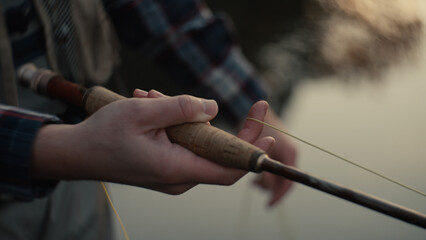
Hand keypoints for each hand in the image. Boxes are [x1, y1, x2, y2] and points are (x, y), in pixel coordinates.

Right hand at [31, 89, 274, 194]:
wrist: (76, 155)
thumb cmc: (103, 135)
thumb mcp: (141, 112)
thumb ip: (180, 108)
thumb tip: (213, 108)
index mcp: (177, 169)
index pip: (229, 168)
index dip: (252, 151)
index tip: (267, 128)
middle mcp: (179, 178)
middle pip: (216, 154)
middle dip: (214, 123)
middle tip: (198, 99)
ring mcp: (172, 175)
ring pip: (196, 145)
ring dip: (184, 119)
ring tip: (150, 99)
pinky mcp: (165, 167)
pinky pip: (182, 146)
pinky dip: (175, 126)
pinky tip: (151, 108)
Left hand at [253, 109, 296, 206]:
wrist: (251, 105)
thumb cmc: (256, 124)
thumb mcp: (256, 147)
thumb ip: (259, 165)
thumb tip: (258, 182)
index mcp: (290, 153)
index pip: (288, 181)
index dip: (278, 195)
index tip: (268, 205)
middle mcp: (289, 154)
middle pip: (281, 181)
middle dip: (268, 187)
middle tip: (254, 185)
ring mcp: (283, 153)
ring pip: (275, 176)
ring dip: (264, 181)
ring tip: (251, 178)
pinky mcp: (276, 151)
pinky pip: (271, 169)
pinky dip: (262, 174)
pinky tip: (251, 171)